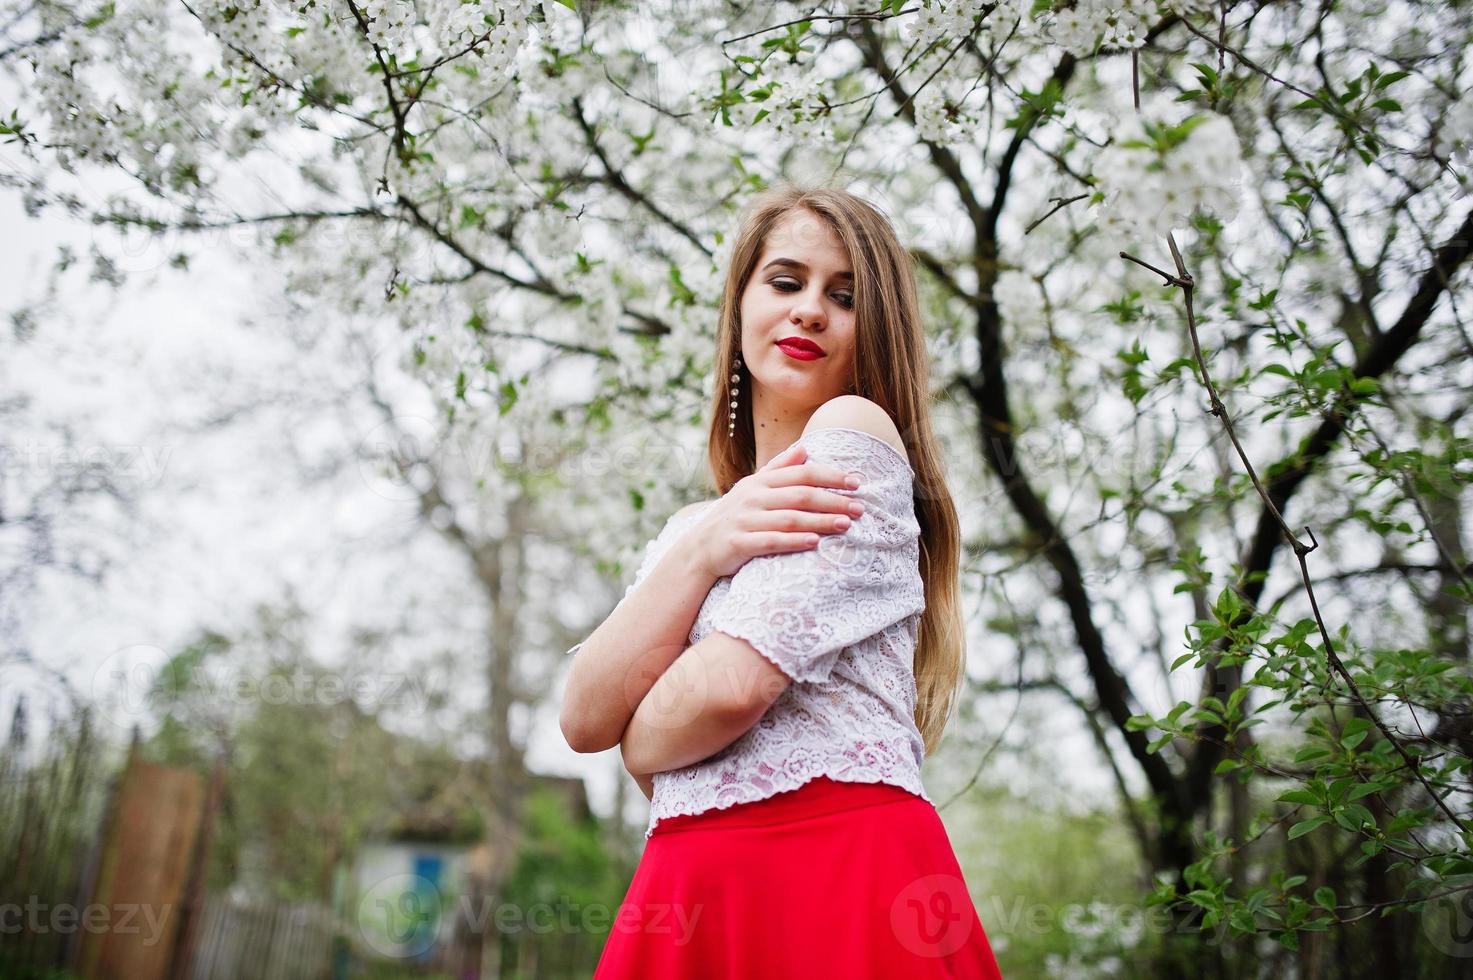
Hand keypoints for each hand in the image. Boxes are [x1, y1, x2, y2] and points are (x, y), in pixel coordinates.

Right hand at [688, 442, 866, 579]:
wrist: (698, 549)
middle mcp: (753, 497)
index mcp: (760, 482)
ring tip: (845, 525)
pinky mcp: (738, 543)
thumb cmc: (734, 517)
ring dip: (820, 521)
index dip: (830, 476)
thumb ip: (778, 469)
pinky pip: (770, 541)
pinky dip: (793, 541)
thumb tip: (805, 449)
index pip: (801, 473)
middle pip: (800, 495)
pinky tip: (814, 542)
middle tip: (860, 508)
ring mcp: (745, 520)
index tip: (856, 482)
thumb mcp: (753, 488)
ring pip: (789, 518)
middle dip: (833, 500)